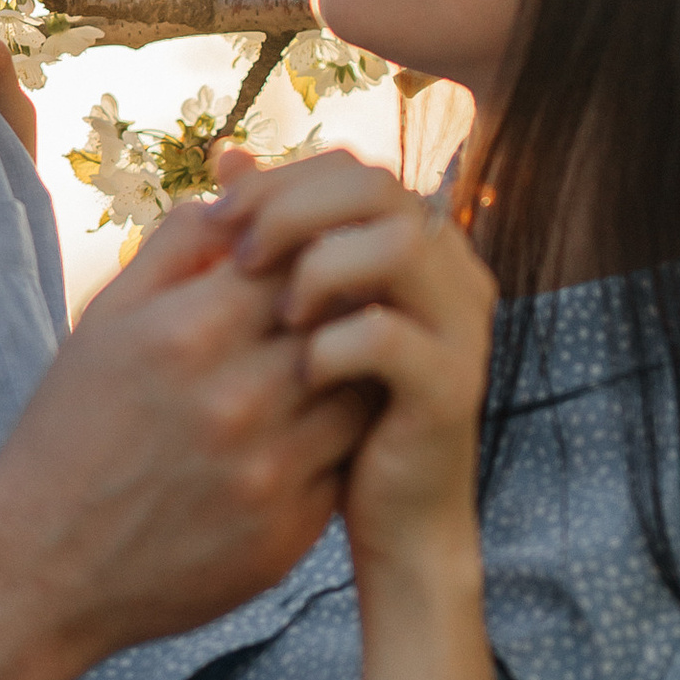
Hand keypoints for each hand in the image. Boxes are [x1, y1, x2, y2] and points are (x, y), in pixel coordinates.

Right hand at [0, 190, 375, 679]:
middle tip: (344, 306)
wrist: (40, 569)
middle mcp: (236, 397)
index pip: (302, 255)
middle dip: (346, 306)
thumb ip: (175, 249)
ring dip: (356, 373)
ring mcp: (268, 470)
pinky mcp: (286, 532)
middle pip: (344, 318)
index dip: (318, 249)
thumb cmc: (71, 433)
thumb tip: (243, 187)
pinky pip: (348, 466)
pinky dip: (342, 442)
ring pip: (362, 392)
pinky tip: (317, 434)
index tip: (315, 257)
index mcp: (189, 331)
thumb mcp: (103, 324)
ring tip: (338, 365)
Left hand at [219, 152, 496, 595]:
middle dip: (295, 209)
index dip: (283, 179)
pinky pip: (389, 335)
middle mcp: (451, 271)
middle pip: (378, 187)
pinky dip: (332, 345)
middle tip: (239, 255)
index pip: (353, 168)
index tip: (219, 216)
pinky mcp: (452, 388)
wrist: (393, 524)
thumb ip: (274, 235)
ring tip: (275, 316)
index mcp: (416, 245)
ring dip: (321, 267)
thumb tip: (227, 155)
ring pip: (398, 243)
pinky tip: (299, 373)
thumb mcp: (296, 313)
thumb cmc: (334, 415)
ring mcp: (460, 326)